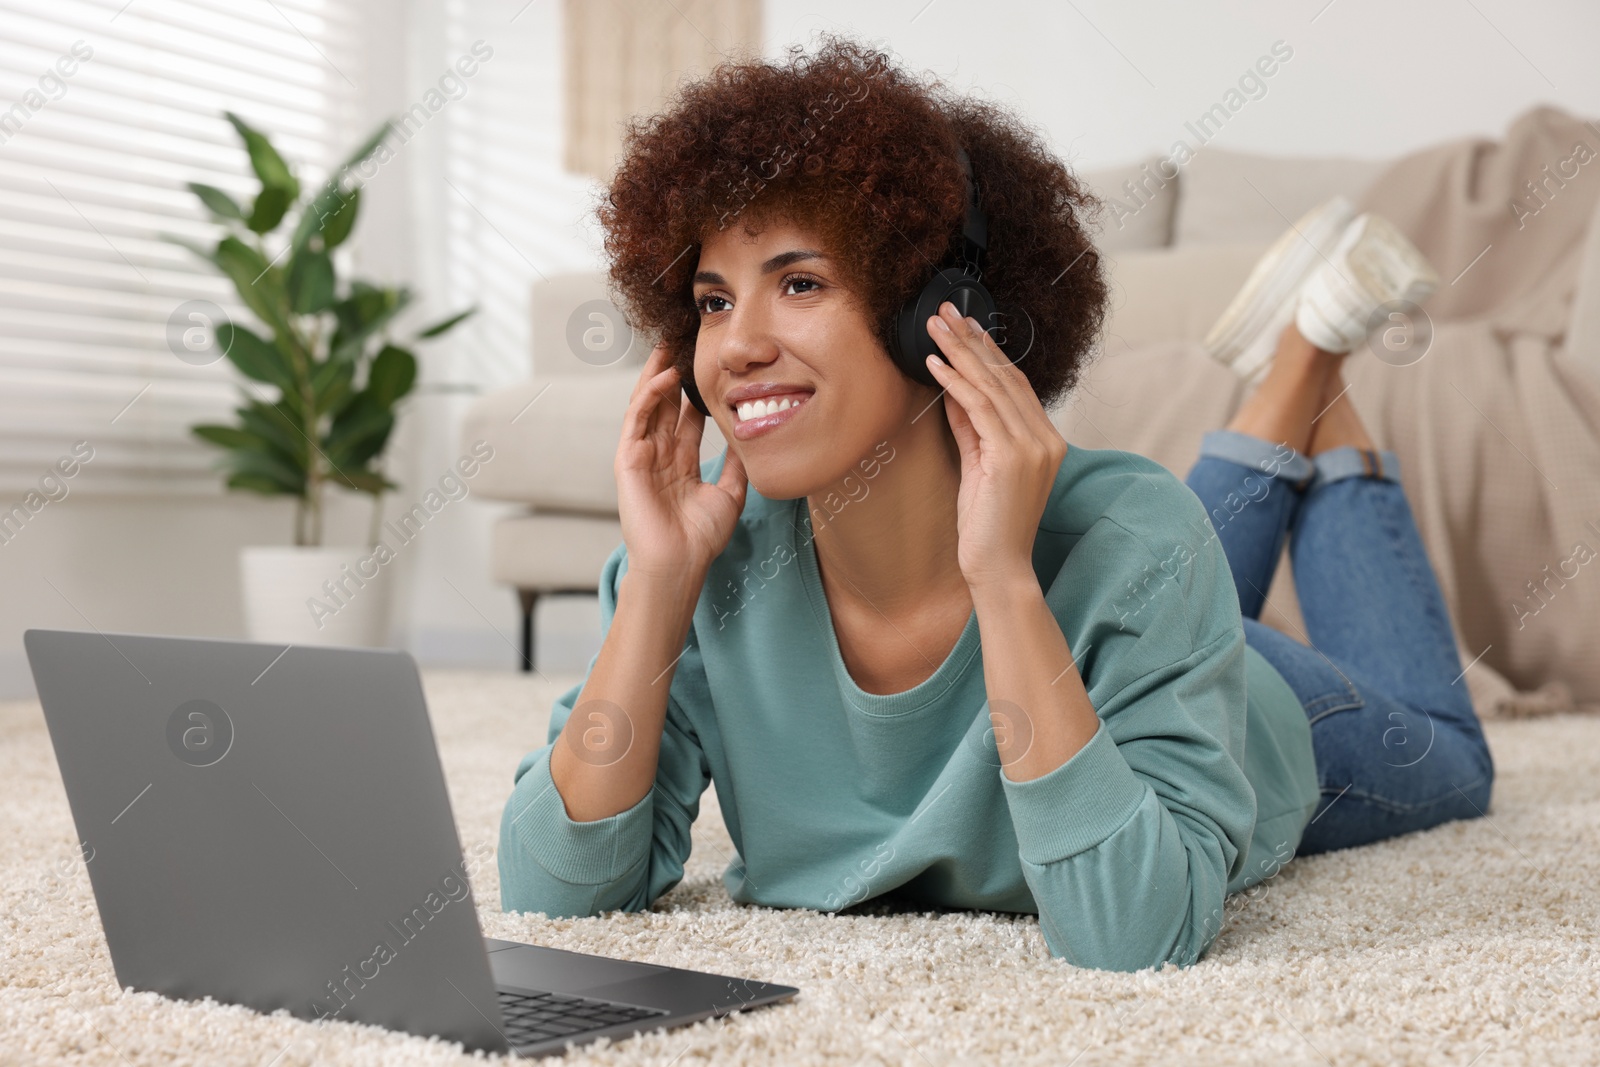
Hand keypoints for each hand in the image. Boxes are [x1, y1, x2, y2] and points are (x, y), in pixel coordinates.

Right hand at [615, 342, 747, 582]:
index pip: (685, 419)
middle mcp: (659, 456)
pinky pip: (636, 420)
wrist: (680, 564)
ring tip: (666, 347)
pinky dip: (649, 396)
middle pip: (663, 405)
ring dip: (655, 375)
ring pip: (646, 406)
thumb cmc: (700, 538)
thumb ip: (736, 466)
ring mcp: (641, 457)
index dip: (694, 393)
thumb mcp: (729, 495)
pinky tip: (664, 376)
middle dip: (670, 374)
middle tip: (679, 344)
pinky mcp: (628, 460)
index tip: (706, 368)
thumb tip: (748, 439)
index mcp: (680, 464)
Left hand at [922, 301, 1066, 590]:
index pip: (1016, 385)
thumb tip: (952, 390)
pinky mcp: (1012, 457)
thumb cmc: (986, 526)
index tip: (964, 325)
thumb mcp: (978, 467)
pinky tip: (935, 364)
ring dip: (960, 352)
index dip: (988, 352)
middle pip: (1006, 376)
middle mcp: (1046, 439)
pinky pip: (980, 409)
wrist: (998, 569)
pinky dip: (956, 383)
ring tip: (934, 326)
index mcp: (1045, 441)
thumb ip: (971, 428)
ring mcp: (1033, 447)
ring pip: (994, 386)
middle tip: (945, 311)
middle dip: (973, 340)